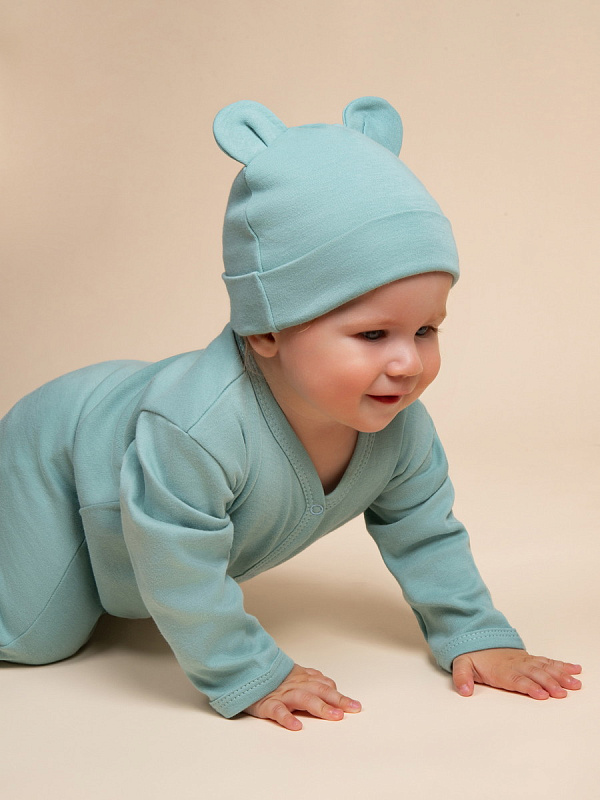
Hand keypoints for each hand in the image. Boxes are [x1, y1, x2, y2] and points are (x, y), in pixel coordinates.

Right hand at [244, 664, 361, 730]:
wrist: (245, 672)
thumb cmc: (273, 679)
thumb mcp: (295, 676)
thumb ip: (313, 681)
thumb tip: (332, 687)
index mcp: (303, 678)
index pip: (325, 686)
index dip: (339, 696)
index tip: (355, 706)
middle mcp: (296, 684)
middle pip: (320, 690)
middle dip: (337, 700)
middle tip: (352, 709)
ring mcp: (282, 694)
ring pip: (304, 698)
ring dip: (320, 707)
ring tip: (334, 716)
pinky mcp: (266, 703)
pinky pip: (278, 710)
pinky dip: (287, 718)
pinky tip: (296, 726)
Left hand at [452, 648, 581, 699]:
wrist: (478, 639)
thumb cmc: (472, 656)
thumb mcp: (461, 664)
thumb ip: (462, 677)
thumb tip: (464, 691)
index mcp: (501, 670)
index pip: (516, 679)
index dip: (529, 687)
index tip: (541, 694)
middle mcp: (516, 665)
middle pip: (535, 675)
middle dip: (549, 684)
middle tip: (562, 693)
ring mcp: (525, 661)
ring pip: (545, 668)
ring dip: (561, 676)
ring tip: (575, 684)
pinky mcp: (531, 659)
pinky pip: (548, 662)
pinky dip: (562, 666)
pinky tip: (575, 670)